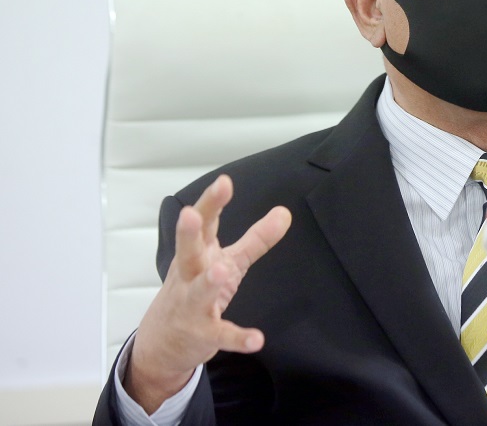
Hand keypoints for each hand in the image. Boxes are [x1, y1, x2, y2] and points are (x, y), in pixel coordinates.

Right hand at [125, 175, 291, 412]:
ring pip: (198, 292)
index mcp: (198, 253)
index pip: (203, 223)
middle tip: (189, 213)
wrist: (164, 341)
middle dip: (187, 233)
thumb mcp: (229, 260)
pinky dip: (237, 337)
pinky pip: (220, 335)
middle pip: (187, 251)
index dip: (211, 202)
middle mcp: (190, 275)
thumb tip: (285, 213)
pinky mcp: (202, 333)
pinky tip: (256, 340)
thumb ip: (256, 238)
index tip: (223, 182)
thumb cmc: (196, 288)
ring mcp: (192, 305)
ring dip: (208, 282)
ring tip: (221, 271)